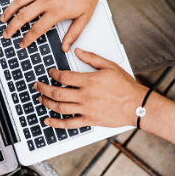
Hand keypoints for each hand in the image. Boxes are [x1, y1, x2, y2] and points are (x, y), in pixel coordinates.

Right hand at [0, 0, 105, 50]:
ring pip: (19, 1)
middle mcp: (46, 1)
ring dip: (9, 11)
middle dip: (12, 27)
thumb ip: (73, 33)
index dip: (28, 39)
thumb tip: (65, 47)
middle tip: (6, 34)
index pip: (37, 29)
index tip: (22, 43)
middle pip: (23, 17)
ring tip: (3, 19)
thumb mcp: (85, 17)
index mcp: (56, 12)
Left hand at [33, 48, 148, 128]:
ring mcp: (86, 110)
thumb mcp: (110, 66)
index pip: (64, 76)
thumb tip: (78, 51)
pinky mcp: (89, 120)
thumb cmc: (125, 86)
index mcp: (89, 81)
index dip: (54, 73)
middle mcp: (85, 96)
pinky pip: (69, 124)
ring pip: (60, 107)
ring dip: (47, 103)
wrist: (136, 105)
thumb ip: (92, 58)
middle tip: (37, 86)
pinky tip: (48, 121)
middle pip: (57, 92)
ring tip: (41, 99)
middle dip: (43, 88)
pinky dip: (56, 123)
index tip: (51, 72)